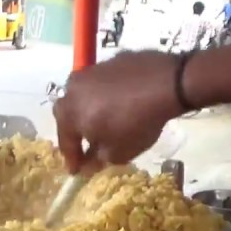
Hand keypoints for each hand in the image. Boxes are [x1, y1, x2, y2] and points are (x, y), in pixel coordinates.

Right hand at [53, 51, 185, 172]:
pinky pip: (103, 83)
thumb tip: (88, 163)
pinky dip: (107, 94)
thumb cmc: (136, 122)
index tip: (77, 170)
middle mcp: (72, 89)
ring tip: (104, 120)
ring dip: (90, 110)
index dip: (72, 159)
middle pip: (69, 115)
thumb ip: (98, 160)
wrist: (166, 83)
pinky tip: (121, 102)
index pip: (65, 142)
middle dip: (76, 131)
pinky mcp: (111, 59)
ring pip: (84, 96)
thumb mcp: (118, 152)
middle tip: (87, 143)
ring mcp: (91, 71)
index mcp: (68, 113)